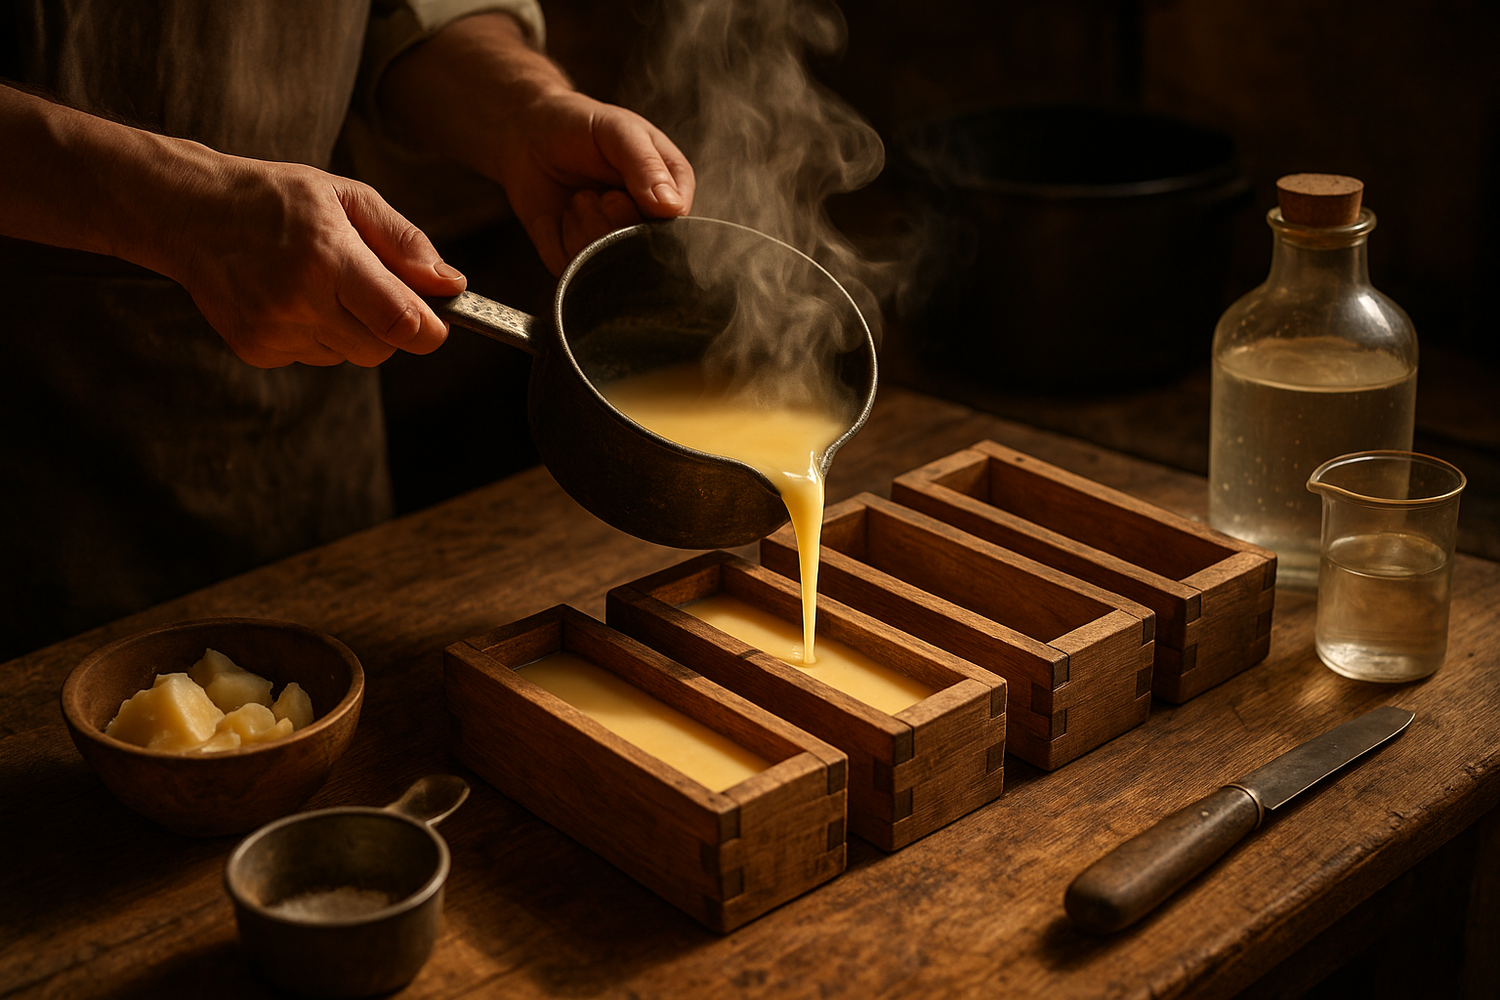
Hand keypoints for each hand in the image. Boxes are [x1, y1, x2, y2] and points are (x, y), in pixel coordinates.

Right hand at [169, 158, 465, 366]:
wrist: (189, 211)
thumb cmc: (277, 199)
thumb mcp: (348, 198)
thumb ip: (405, 243)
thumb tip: (451, 285)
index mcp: (329, 257)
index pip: (400, 321)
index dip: (429, 329)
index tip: (436, 321)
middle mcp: (300, 301)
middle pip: (382, 348)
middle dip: (390, 325)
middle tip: (369, 285)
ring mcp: (274, 330)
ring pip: (350, 355)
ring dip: (352, 328)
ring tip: (321, 283)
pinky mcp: (256, 349)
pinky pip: (316, 357)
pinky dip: (317, 335)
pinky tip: (292, 298)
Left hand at [488, 91, 695, 274]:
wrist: (527, 132)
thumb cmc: (579, 124)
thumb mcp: (618, 131)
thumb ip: (647, 166)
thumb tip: (672, 208)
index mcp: (671, 192)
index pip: (676, 229)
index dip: (645, 218)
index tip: (620, 193)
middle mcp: (646, 223)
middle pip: (639, 253)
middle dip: (609, 222)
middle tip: (593, 194)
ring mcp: (611, 244)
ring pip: (603, 264)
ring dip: (580, 228)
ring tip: (576, 200)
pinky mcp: (576, 258)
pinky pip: (570, 270)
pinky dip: (554, 240)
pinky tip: (555, 216)